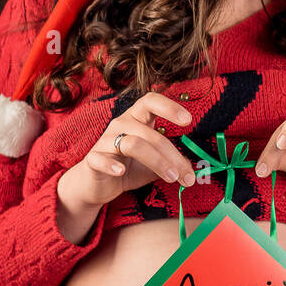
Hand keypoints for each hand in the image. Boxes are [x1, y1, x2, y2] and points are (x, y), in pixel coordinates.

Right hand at [58, 92, 195, 212]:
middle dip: (173, 155)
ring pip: (133, 144)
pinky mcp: (92, 160)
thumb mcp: (154, 165)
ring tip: (172, 178)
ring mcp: (105, 141)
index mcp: (136, 119)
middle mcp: (121, 124)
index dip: (169, 106)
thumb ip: (172, 163)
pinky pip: (101, 158)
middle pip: (150, 134)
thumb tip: (193, 170)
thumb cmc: (127, 168)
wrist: (96, 185)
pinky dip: (111, 164)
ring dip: (157, 161)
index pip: (150, 101)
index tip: (188, 120)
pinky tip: (121, 172)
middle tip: (187, 175)